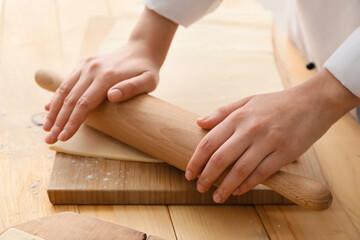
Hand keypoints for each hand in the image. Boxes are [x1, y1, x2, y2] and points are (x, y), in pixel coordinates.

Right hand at [43, 7, 177, 143]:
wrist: (141, 49)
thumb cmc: (147, 70)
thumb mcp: (148, 81)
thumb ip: (132, 88)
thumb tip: (111, 96)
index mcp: (107, 77)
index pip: (84, 104)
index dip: (73, 122)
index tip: (64, 137)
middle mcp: (92, 70)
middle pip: (70, 100)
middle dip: (59, 122)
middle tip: (49, 140)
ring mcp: (86, 65)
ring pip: (64, 90)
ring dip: (53, 111)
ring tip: (46, 129)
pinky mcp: (84, 64)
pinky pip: (67, 81)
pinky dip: (56, 96)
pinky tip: (48, 108)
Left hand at [185, 69, 359, 202]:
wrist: (312, 102)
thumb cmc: (276, 103)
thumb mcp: (247, 101)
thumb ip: (222, 112)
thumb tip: (199, 122)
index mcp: (239, 117)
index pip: (209, 142)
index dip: (196, 160)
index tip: (189, 173)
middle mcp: (251, 130)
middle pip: (221, 158)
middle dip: (207, 176)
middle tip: (199, 187)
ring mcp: (268, 142)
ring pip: (240, 170)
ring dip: (226, 187)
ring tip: (216, 197)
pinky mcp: (285, 153)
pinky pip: (262, 173)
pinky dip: (248, 185)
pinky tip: (238, 191)